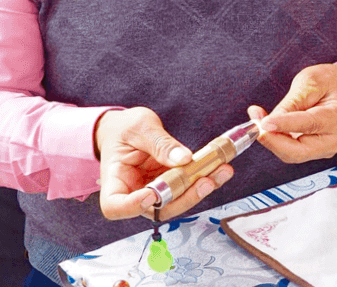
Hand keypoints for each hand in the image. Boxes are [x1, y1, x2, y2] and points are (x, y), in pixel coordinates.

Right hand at [94, 107, 232, 220]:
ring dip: (200, 190)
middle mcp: (133, 193)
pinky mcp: (169, 186)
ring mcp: (152, 192)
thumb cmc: (124, 128)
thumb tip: (184, 159)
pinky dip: (204, 179)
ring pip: (176, 202)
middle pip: (156, 209)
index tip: (151, 195)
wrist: (126, 129)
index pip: (115, 206)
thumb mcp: (140, 127)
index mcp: (114, 181)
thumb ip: (160, 143)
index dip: (133, 206)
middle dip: (184, 198)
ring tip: (222, 171)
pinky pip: (186, 189)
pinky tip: (221, 168)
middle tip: (206, 182)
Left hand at [249, 62, 336, 164]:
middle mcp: (336, 138)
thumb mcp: (310, 81)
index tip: (263, 123)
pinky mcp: (318, 152)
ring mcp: (328, 149)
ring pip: (293, 154)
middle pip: (299, 151)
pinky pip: (294, 152)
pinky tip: (270, 127)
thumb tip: (268, 122)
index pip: (309, 124)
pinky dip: (279, 141)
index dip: (285, 125)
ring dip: (272, 140)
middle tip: (255, 125)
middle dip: (273, 141)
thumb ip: (291, 103)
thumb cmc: (329, 82)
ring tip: (258, 119)